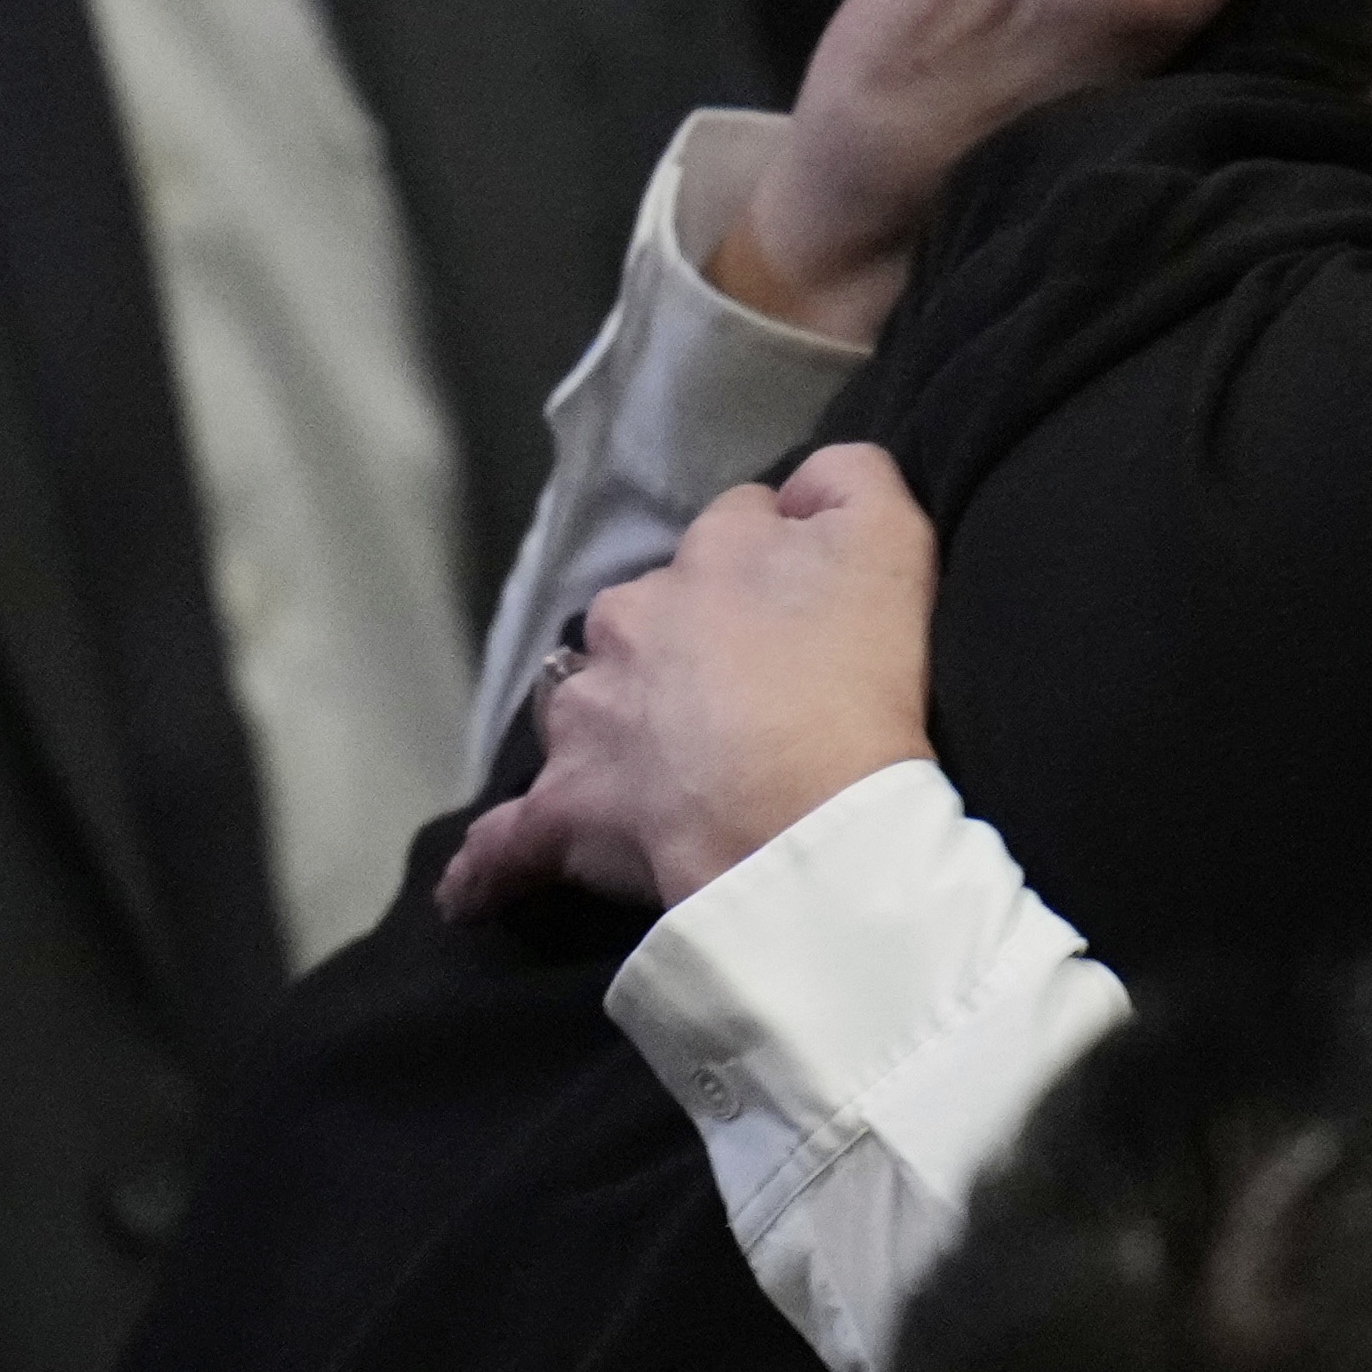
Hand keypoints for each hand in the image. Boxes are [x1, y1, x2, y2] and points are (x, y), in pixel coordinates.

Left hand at [438, 445, 944, 919]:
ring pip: (581, 703)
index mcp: (713, 554)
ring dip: (604, 725)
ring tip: (646, 772)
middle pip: (649, 616)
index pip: (739, 528)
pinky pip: (512, 839)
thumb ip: (850, 481)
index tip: (805, 616)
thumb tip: (802, 486)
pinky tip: (478, 889)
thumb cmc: (859, 683)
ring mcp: (588, 714)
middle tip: (742, 703)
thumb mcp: (892, 541)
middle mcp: (632, 617)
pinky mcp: (565, 810)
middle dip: (682, 645)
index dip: (776, 566)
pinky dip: (494, 863)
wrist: (807, 820)